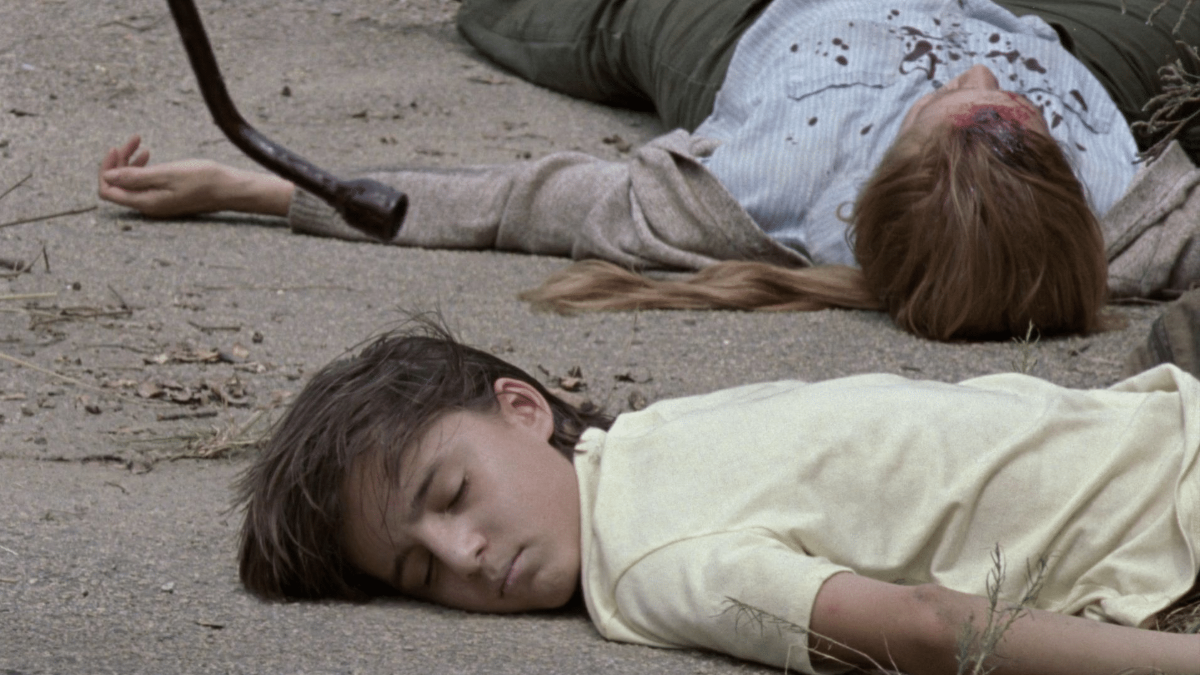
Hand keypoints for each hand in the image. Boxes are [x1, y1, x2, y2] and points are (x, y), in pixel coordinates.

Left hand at [98, 135, 229, 217]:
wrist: (229, 188)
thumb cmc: (203, 180)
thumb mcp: (167, 174)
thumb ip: (135, 177)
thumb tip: (107, 177)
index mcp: (146, 202)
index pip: (108, 190)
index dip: (107, 169)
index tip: (116, 149)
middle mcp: (148, 205)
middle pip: (118, 185)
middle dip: (119, 162)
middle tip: (131, 142)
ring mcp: (157, 202)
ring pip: (131, 182)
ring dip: (130, 163)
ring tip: (140, 146)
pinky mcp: (166, 197)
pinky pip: (144, 183)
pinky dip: (142, 168)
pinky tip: (149, 156)